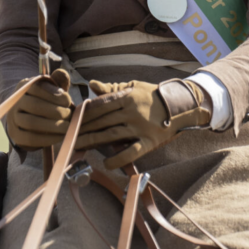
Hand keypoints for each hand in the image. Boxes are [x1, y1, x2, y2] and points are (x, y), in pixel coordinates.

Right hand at [4, 69, 73, 149]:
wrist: (30, 118)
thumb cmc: (46, 100)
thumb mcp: (52, 89)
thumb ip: (58, 81)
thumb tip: (62, 73)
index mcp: (24, 86)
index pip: (36, 87)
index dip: (53, 94)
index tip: (68, 100)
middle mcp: (15, 101)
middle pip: (34, 105)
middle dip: (55, 111)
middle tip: (69, 115)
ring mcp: (13, 119)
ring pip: (31, 122)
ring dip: (53, 125)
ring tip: (67, 126)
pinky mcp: (16, 135)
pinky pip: (30, 138)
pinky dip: (48, 138)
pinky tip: (60, 136)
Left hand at [77, 78, 210, 168]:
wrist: (181, 105)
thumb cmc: (153, 96)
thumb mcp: (133, 87)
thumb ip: (112, 89)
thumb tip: (92, 85)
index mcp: (127, 97)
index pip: (100, 105)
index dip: (84, 113)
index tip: (71, 119)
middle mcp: (131, 112)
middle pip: (102, 121)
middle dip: (82, 128)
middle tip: (67, 135)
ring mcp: (140, 127)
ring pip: (111, 135)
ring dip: (92, 141)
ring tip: (76, 146)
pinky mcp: (149, 141)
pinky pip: (131, 152)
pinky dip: (118, 158)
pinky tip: (106, 163)